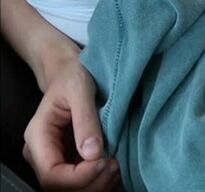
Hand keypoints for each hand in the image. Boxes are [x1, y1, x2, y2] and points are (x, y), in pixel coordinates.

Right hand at [23, 58, 120, 190]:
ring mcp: (53, 159)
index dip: (78, 177)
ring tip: (117, 166)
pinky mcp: (67, 161)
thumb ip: (85, 119)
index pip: (51, 174)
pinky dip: (97, 180)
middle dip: (90, 183)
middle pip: (60, 187)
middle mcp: (40, 154)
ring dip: (96, 184)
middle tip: (115, 165)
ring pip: (70, 188)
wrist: (69, 73)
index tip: (104, 162)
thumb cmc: (72, 76)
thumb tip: (92, 154)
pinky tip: (113, 167)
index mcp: (38, 136)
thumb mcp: (80, 89)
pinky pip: (79, 181)